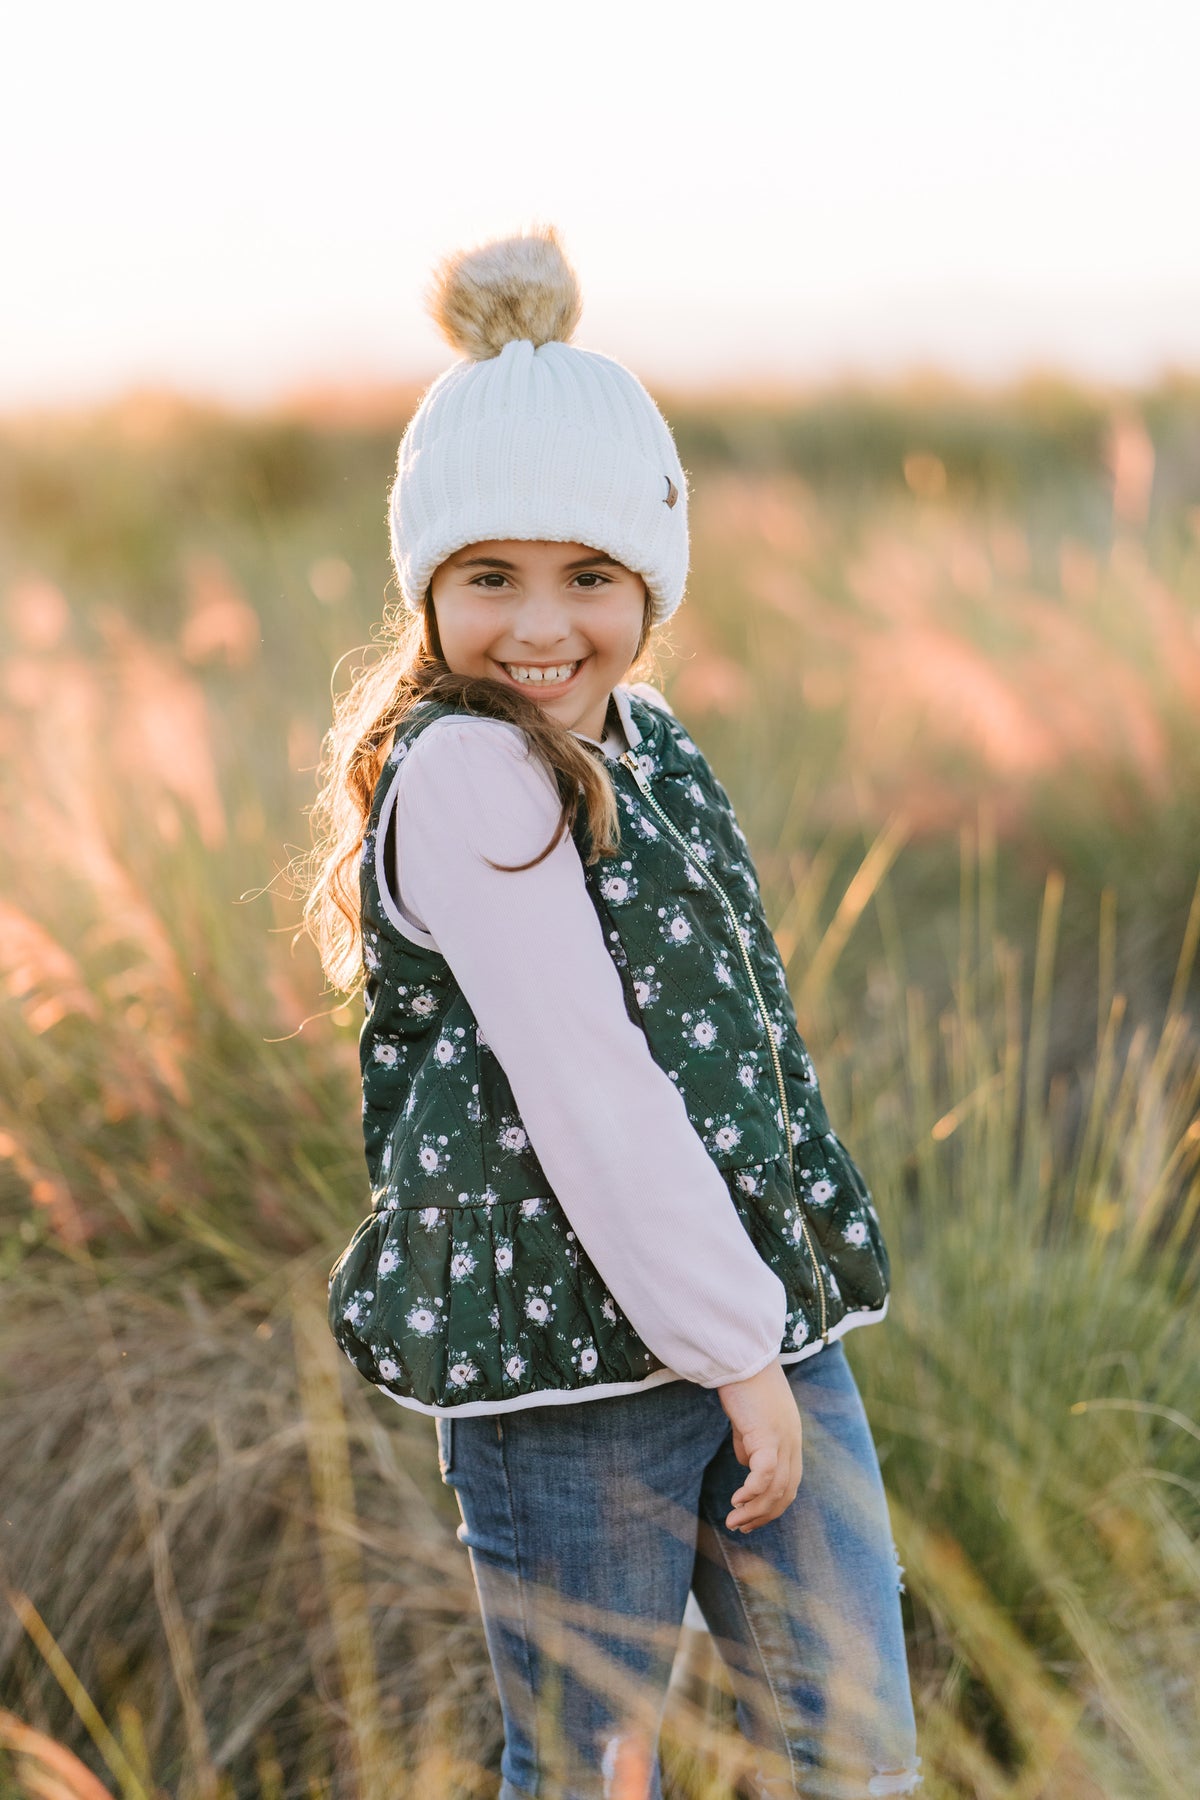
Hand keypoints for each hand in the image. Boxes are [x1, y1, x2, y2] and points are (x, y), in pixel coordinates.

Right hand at [716, 1358, 802, 1532]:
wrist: (742, 1356)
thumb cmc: (743, 1382)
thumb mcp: (749, 1418)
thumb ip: (750, 1441)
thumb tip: (746, 1464)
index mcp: (790, 1438)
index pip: (789, 1483)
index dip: (772, 1505)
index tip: (752, 1518)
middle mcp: (792, 1442)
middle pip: (786, 1492)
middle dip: (764, 1515)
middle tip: (741, 1527)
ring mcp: (783, 1439)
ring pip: (776, 1488)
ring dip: (754, 1510)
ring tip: (734, 1521)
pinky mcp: (768, 1434)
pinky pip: (765, 1473)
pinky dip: (753, 1492)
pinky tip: (737, 1500)